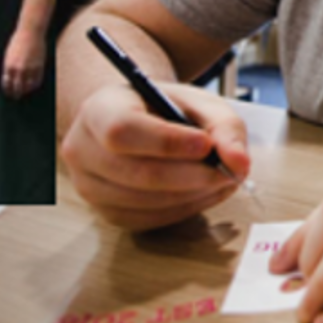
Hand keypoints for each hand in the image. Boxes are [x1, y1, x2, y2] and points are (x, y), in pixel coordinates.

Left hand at [1, 24, 45, 98]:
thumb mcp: (8, 55)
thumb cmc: (17, 41)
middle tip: (16, 97)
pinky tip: (33, 86)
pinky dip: (34, 85)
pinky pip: (37, 81)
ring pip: (28, 87)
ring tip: (25, 92)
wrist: (30, 32)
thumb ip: (8, 67)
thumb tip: (9, 78)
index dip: (8, 91)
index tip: (9, 93)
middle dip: (16, 94)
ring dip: (26, 91)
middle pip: (17, 88)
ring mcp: (29, 69)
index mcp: (8, 66)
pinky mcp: (39, 67)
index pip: (7, 84)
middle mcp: (18, 70)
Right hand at [60, 78, 250, 229]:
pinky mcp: (105, 213)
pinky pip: (147, 220)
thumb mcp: (195, 102)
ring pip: (144, 202)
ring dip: (191, 196)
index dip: (167, 143)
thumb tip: (239, 163)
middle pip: (136, 174)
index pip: (123, 131)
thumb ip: (224, 127)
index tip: (206, 145)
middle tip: (226, 172)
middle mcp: (82, 150)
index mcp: (98, 111)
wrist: (131, 122)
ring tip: (219, 181)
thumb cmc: (160, 110)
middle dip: (190, 176)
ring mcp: (89, 187)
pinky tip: (200, 194)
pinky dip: (181, 210)